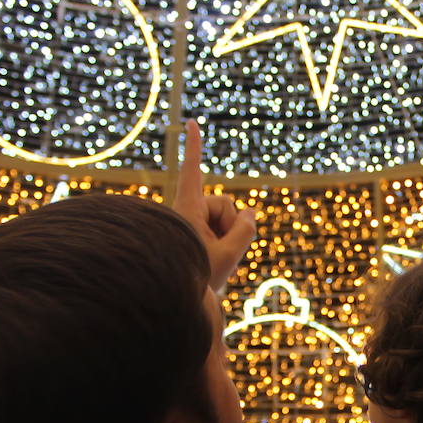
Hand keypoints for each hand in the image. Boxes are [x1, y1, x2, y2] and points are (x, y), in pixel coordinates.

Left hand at [172, 118, 255, 288]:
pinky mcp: (195, 236)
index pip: (192, 171)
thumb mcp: (227, 256)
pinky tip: (218, 266)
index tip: (190, 123)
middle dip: (230, 227)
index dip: (194, 146)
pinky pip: (219, 233)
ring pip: (225, 221)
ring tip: (214, 264)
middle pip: (226, 205)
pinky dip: (223, 245)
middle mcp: (187, 212)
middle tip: (220, 255)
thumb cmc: (192, 278)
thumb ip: (245, 231)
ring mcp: (191, 225)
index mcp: (187, 210)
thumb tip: (250, 215)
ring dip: (226, 240)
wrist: (172, 300)